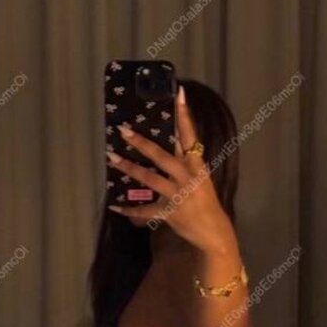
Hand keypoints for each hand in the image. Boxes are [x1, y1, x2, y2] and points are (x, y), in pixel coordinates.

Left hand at [106, 86, 233, 252]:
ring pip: (149, 177)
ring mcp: (177, 194)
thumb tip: (163, 150)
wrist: (215, 232)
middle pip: (160, 155)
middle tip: (123, 130)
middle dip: (140, 142)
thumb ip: (184, 165)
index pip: (190, 135)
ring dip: (128, 167)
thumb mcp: (201, 179)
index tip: (178, 93)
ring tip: (112, 158)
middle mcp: (187, 176)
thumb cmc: (206, 203)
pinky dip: (129, 209)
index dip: (184, 115)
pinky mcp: (169, 212)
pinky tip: (114, 206)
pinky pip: (145, 210)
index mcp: (197, 165)